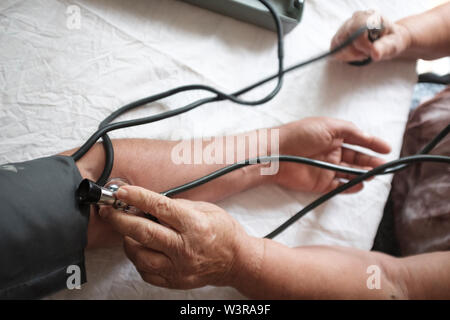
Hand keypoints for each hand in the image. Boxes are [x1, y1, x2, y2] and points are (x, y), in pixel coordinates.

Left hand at [99, 186, 261, 288]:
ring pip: (139, 255)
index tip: (122, 192)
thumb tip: (150, 203)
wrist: (236, 261)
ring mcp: (179, 268)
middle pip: (143, 232)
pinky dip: (138, 259)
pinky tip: (141, 248)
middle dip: (120, 219)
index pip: (159, 207)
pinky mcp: (174, 281)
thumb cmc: (223, 232)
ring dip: (127, 241)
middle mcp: (185, 248)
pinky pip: (146, 272)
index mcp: (194, 226)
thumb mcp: (206, 209)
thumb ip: (178, 206)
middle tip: (109, 211)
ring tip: (128, 231)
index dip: (137, 197)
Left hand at [274, 117, 390, 192]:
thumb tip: (366, 136)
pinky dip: (350, 187)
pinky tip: (360, 184)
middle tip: (383, 165)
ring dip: (363, 174)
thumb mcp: (329, 125)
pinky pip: (339, 187)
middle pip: (356, 158)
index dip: (373, 144)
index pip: (357, 140)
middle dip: (371, 161)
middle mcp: (331, 152)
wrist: (277, 153)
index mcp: (333, 136)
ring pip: (350, 173)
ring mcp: (326, 169)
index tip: (388, 148)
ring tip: (375, 174)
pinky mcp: (320, 183)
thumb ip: (350, 130)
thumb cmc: (300, 135)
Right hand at [330, 10, 411, 61]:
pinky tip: (355, 55)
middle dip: (354, 52)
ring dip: (349, 55)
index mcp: (370, 16)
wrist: (388, 40)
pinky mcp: (339, 36)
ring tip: (362, 54)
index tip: (370, 53)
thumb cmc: (392, 41)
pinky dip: (344, 56)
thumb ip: (385, 47)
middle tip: (367, 55)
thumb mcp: (394, 44)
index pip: (356, 29)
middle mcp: (355, 18)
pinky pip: (335, 50)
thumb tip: (375, 53)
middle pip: (344, 38)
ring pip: (337, 45)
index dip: (361, 45)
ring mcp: (345, 26)